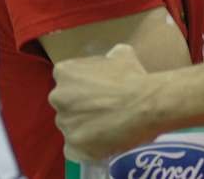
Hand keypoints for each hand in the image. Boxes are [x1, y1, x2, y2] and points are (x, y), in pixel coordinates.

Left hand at [49, 44, 156, 160]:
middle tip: (104, 108)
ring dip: (85, 127)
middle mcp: (57, 98)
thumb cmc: (134, 77)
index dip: (84, 85)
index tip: (99, 90)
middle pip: (66, 104)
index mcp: (65, 73)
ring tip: (109, 126)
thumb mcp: (122, 54)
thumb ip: (108, 58)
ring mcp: (64, 124)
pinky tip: (105, 141)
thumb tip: (110, 59)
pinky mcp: (74, 147)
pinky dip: (88, 147)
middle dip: (80, 107)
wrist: (146, 104)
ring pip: (71, 127)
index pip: (67, 79)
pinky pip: (76, 148)